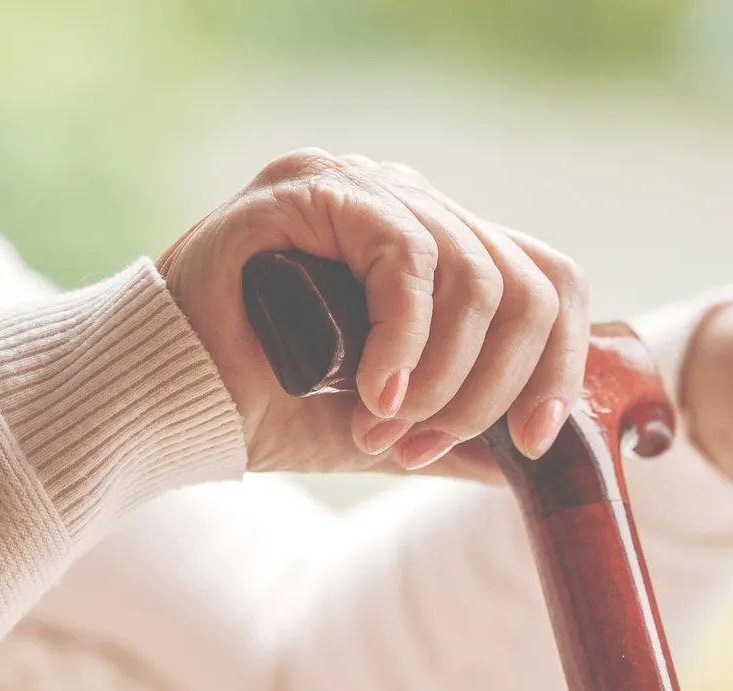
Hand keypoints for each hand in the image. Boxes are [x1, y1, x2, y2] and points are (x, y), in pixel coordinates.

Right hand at [157, 149, 587, 479]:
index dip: (561, 364)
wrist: (172, 405)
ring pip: (477, 276)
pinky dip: (405, 341)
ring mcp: (368, 185)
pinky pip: (407, 258)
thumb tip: (534, 463)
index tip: (532, 442)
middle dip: (495, 387)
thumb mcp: (398, 427)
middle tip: (430, 444)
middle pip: (527, 284)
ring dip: (445, 376)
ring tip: (390, 427)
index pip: (547, 283)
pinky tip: (376, 392)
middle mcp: (414, 205)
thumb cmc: (276, 409)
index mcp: (443, 248)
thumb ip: (466, 434)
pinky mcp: (317, 186)